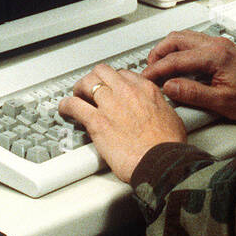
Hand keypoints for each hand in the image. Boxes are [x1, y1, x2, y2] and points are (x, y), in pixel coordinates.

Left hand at [58, 64, 186, 182]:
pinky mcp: (97, 122)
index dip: (114, 82)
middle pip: (103, 72)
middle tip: (91, 90)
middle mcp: (126, 92)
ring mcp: (110, 105)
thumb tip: (155, 112)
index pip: (124, 74)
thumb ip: (158, 109)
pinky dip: (66, 106)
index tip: (111, 89)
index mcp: (146, 90)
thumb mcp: (171, 117)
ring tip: (77, 97)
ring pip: (87, 83)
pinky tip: (65, 110)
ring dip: (79, 89)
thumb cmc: (168, 147)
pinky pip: (74, 105)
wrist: (162, 163)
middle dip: (95, 79)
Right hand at [141, 29, 235, 121]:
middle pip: (175, 39)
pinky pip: (194, 42)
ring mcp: (219, 43)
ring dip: (169, 50)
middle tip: (149, 71)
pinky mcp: (222, 47)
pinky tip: (179, 64)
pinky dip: (180, 50)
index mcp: (214, 56)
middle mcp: (216, 44)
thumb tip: (169, 87)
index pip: (175, 59)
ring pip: (184, 37)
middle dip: (158, 54)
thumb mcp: (222, 102)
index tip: (145, 79)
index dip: (156, 70)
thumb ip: (192, 93)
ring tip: (160, 67)